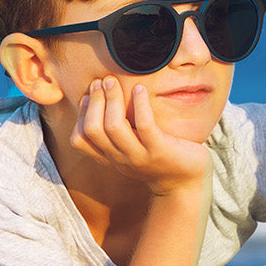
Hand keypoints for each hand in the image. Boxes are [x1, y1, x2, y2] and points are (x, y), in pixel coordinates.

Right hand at [70, 76, 212, 195]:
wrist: (185, 184)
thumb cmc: (158, 159)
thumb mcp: (131, 149)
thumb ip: (117, 134)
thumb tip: (103, 99)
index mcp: (110, 157)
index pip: (79, 140)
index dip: (80, 115)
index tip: (88, 96)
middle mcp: (121, 158)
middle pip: (93, 129)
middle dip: (94, 101)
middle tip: (101, 81)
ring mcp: (139, 156)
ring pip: (114, 127)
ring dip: (112, 99)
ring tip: (114, 82)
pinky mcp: (160, 150)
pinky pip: (144, 125)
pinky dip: (139, 104)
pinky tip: (140, 89)